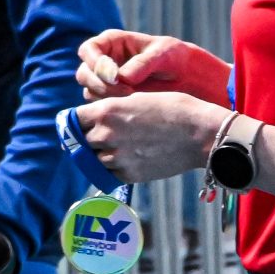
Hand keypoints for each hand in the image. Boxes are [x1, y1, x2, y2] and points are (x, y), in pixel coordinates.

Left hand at [75, 92, 225, 182]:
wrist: (201, 134)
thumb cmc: (172, 110)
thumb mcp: (135, 99)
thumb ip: (111, 110)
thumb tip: (96, 118)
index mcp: (105, 112)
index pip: (74, 120)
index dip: (77, 122)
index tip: (81, 124)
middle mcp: (106, 135)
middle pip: (82, 141)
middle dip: (88, 138)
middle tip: (101, 137)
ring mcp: (117, 157)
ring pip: (94, 159)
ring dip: (100, 155)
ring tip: (118, 148)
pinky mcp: (130, 175)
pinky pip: (109, 173)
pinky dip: (113, 168)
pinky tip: (127, 160)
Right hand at [78, 30, 228, 102]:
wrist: (196, 81)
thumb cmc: (179, 59)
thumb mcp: (165, 54)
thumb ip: (143, 63)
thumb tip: (122, 78)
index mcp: (113, 43)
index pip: (89, 50)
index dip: (95, 63)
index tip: (115, 77)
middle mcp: (106, 62)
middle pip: (85, 73)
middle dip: (99, 84)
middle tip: (124, 93)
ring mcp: (110, 83)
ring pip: (91, 92)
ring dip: (106, 99)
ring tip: (133, 102)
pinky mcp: (118, 101)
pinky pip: (104, 107)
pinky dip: (114, 109)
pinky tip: (134, 110)